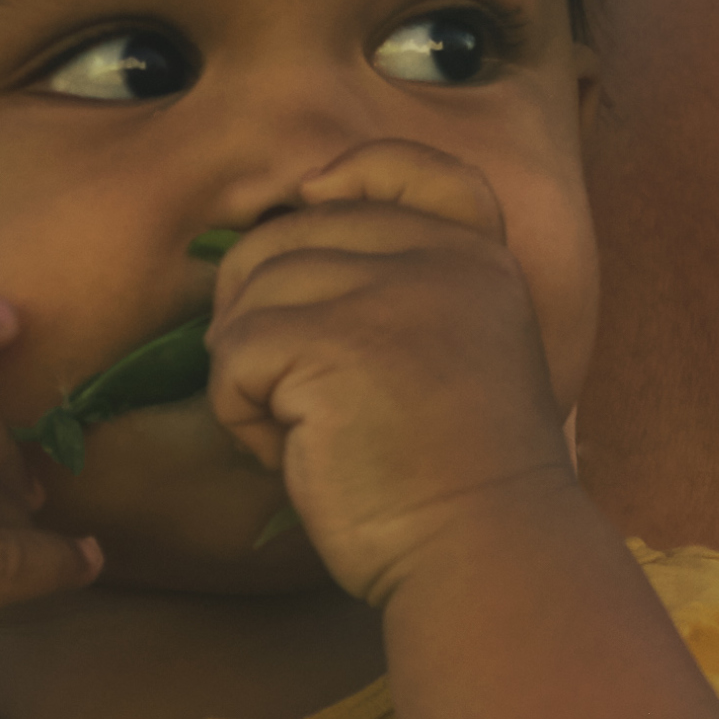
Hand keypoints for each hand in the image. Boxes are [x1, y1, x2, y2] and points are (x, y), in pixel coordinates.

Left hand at [203, 139, 594, 606]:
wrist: (485, 551)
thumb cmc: (459, 483)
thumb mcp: (461, 358)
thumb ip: (404, 295)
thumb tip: (274, 253)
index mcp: (477, 260)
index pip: (406, 167)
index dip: (350, 174)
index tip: (311, 203)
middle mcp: (440, 259)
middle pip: (289, 235)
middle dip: (261, 311)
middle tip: (295, 395)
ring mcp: (389, 293)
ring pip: (249, 292)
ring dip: (249, 373)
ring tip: (304, 433)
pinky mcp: (332, 340)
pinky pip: (233, 355)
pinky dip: (240, 414)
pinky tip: (291, 455)